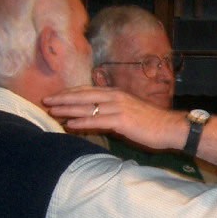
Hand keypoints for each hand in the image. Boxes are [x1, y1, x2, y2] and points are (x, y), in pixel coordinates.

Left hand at [43, 86, 185, 150]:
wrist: (170, 127)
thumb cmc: (153, 122)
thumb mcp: (131, 111)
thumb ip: (114, 111)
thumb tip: (99, 116)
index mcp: (117, 93)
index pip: (88, 90)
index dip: (70, 92)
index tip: (56, 95)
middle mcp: (115, 97)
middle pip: (83, 95)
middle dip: (63, 98)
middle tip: (46, 101)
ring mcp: (118, 108)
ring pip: (87, 107)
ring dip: (67, 109)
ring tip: (52, 112)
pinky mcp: (121, 120)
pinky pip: (96, 120)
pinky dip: (81, 122)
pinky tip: (69, 124)